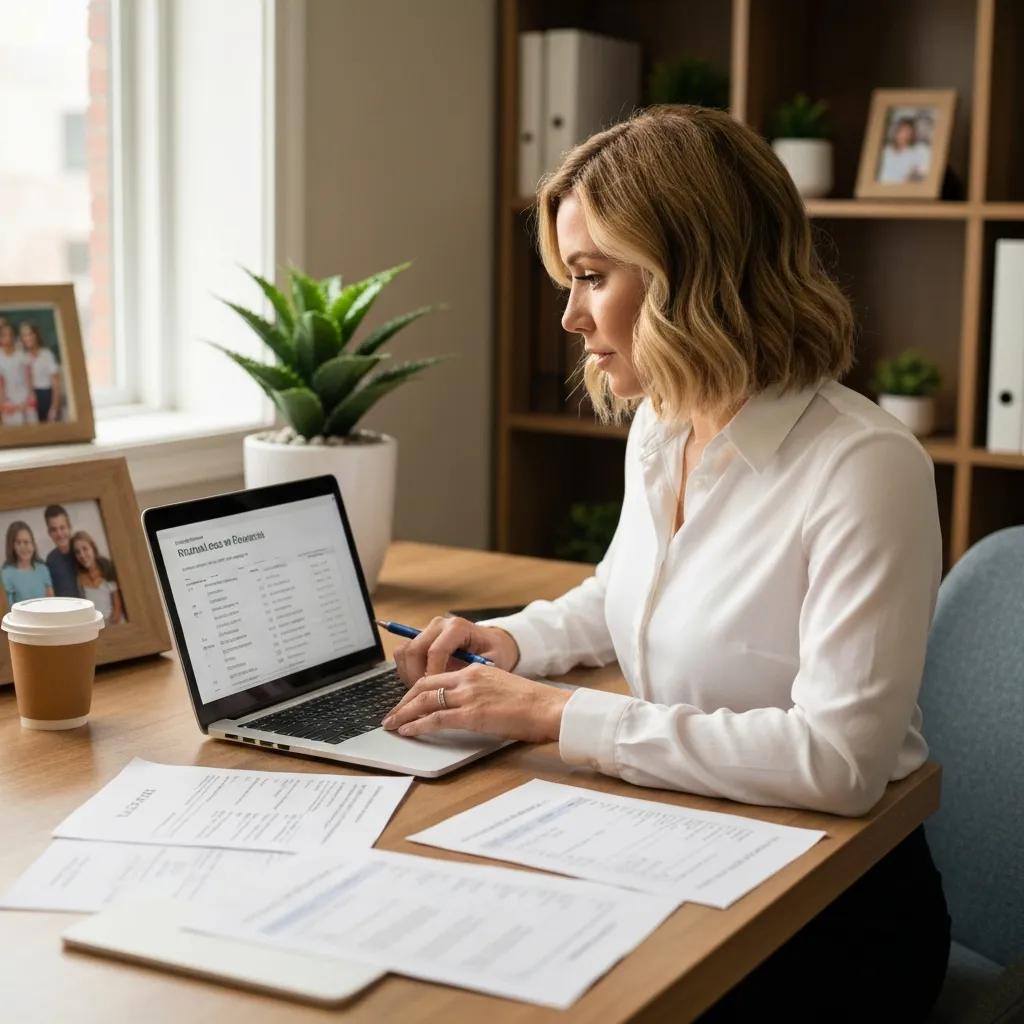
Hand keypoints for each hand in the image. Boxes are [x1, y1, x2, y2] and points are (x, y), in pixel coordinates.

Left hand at [382, 663, 570, 742]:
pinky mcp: (472, 714)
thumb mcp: (500, 688)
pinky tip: (408, 731)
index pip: (435, 677)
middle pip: (424, 686)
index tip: (406, 702)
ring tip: (392, 725)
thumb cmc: (530, 703)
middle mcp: (468, 678)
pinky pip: (436, 719)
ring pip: (425, 701)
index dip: (416, 691)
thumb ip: (480, 691)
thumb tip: (463, 706)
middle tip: (391, 715)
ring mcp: (469, 695)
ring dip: (404, 714)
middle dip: (403, 702)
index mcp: (475, 670)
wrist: (547, 707)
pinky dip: (418, 725)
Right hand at [393, 615, 518, 682]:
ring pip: (403, 652)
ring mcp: (426, 630)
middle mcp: (438, 625)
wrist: (493, 643)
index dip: (433, 675)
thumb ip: (473, 673)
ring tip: (423, 692)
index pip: (435, 651)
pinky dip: (406, 672)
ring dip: (408, 675)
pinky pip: (402, 655)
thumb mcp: (492, 663)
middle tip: (426, 698)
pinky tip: (421, 685)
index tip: (438, 694)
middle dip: (416, 677)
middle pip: (413, 651)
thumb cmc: (494, 653)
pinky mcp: (419, 638)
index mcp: (457, 627)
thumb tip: (454, 690)